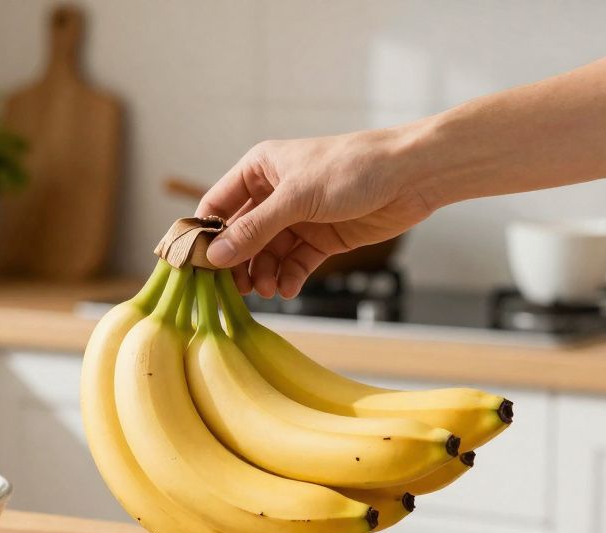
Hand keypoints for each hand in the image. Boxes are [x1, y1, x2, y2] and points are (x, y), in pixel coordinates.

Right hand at [196, 124, 433, 297]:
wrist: (411, 176)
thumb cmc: (352, 169)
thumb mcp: (297, 198)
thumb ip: (255, 229)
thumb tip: (216, 256)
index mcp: (259, 170)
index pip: (217, 205)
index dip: (204, 235)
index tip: (195, 266)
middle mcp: (274, 194)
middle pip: (240, 236)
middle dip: (237, 263)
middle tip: (236, 288)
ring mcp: (298, 218)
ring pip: (267, 254)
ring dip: (264, 274)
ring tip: (268, 290)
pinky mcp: (321, 239)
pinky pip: (294, 264)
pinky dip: (288, 278)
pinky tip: (288, 289)